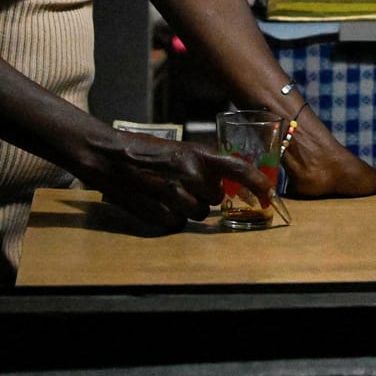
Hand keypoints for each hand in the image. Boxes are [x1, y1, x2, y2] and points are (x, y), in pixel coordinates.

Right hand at [86, 133, 272, 233]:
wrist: (108, 157)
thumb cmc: (140, 151)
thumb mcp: (176, 150)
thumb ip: (199, 165)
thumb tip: (218, 182)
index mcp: (197, 154)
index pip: (238, 168)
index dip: (257, 184)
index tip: (268, 196)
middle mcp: (191, 174)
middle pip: (214, 199)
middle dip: (204, 196)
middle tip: (182, 186)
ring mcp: (177, 196)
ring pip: (197, 214)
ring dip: (186, 209)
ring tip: (164, 194)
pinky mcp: (162, 214)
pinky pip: (177, 224)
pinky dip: (169, 219)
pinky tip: (155, 204)